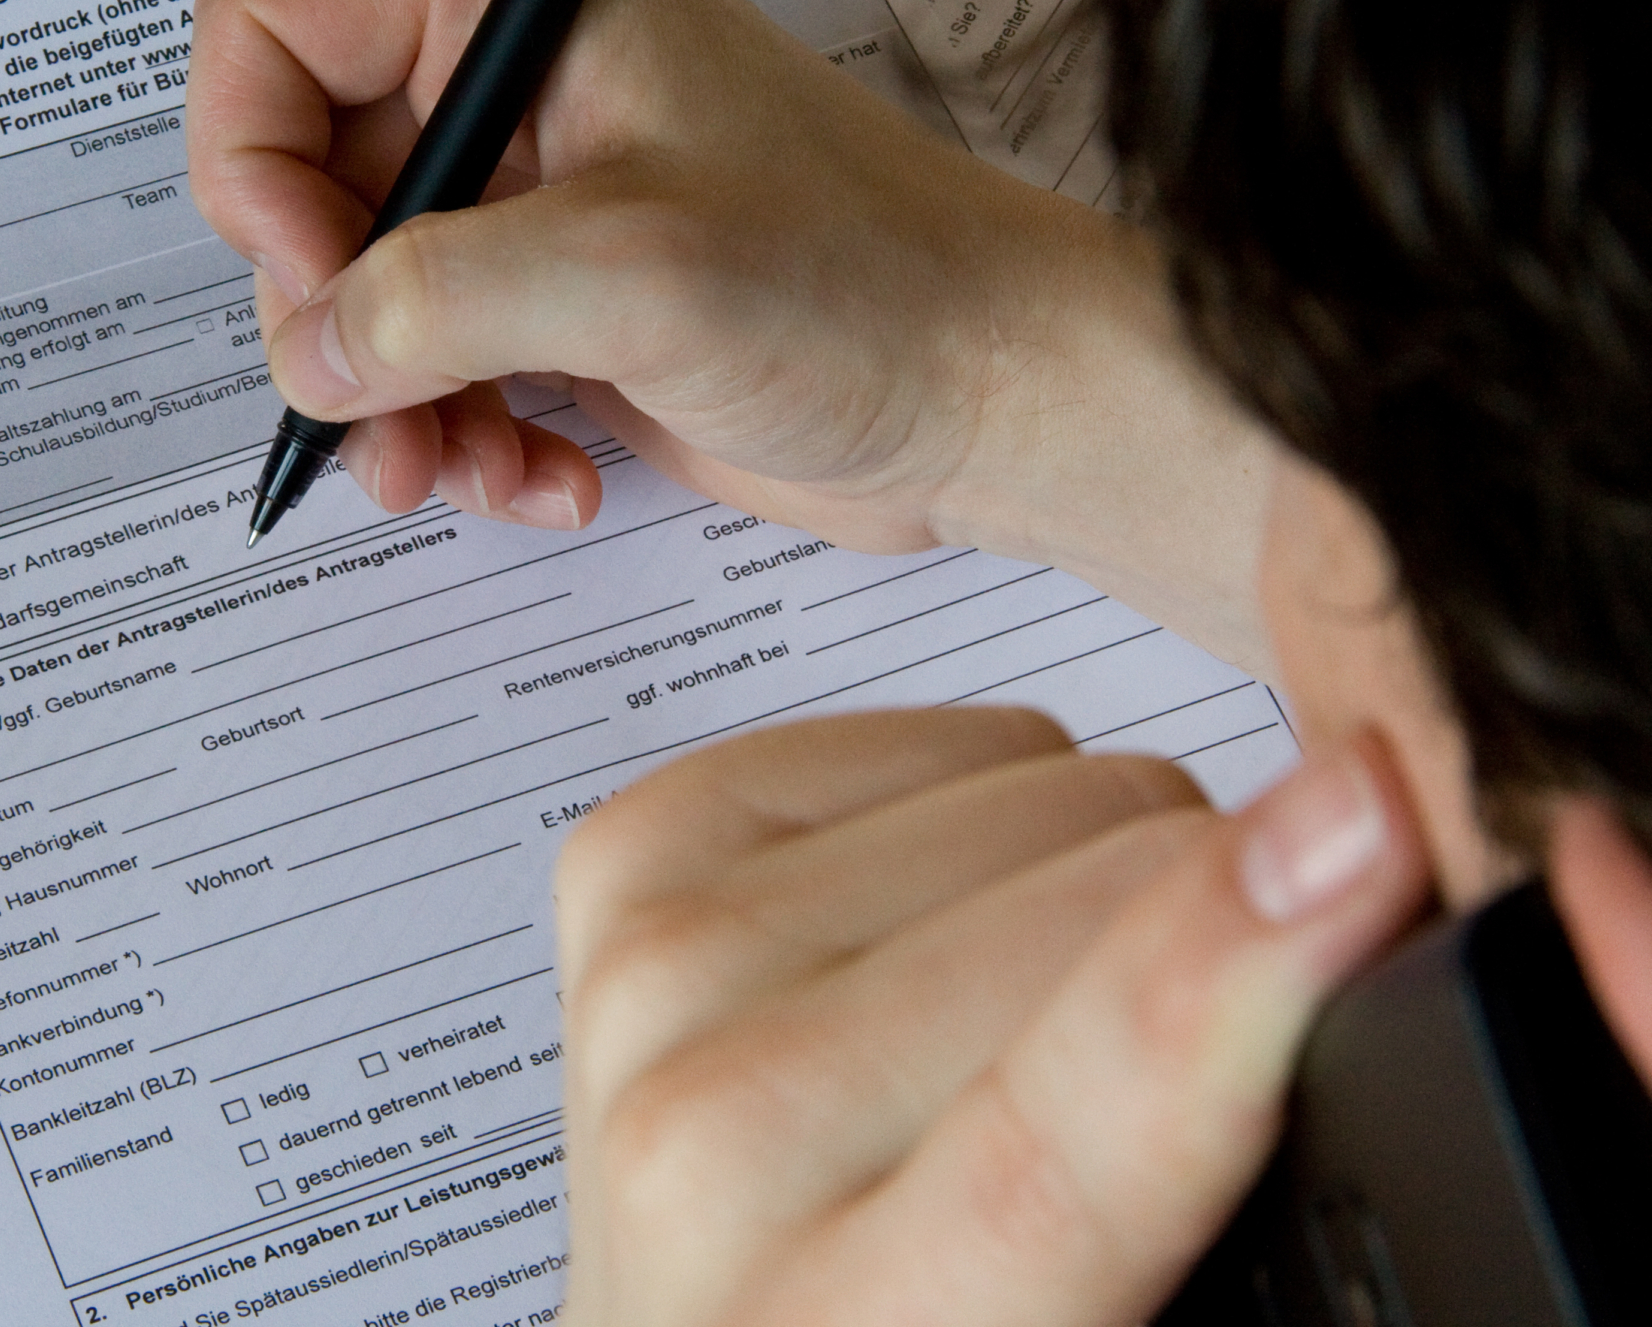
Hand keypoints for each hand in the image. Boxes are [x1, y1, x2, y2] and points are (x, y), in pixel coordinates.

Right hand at [188, 0, 1279, 669]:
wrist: (996, 395)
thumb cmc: (868, 285)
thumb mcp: (630, 273)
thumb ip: (435, 298)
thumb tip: (309, 357)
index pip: (269, 29)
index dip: (255, 170)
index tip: (329, 295)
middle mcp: (503, 71)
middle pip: (295, 183)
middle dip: (334, 327)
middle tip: (393, 426)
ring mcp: (526, 187)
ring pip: (353, 294)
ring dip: (395, 410)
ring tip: (473, 474)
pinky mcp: (552, 292)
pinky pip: (429, 365)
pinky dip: (461, 438)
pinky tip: (549, 477)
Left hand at [554, 708, 1428, 1326]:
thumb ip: (1196, 1180)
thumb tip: (1331, 918)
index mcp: (852, 1322)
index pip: (1069, 1126)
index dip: (1228, 954)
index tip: (1365, 821)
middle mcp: (720, 1137)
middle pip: (1096, 894)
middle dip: (1220, 933)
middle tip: (1159, 1072)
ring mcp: (659, 977)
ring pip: (1045, 783)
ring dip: (1099, 872)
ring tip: (1023, 1029)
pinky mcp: (638, 855)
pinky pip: (947, 736)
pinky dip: (995, 805)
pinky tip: (946, 933)